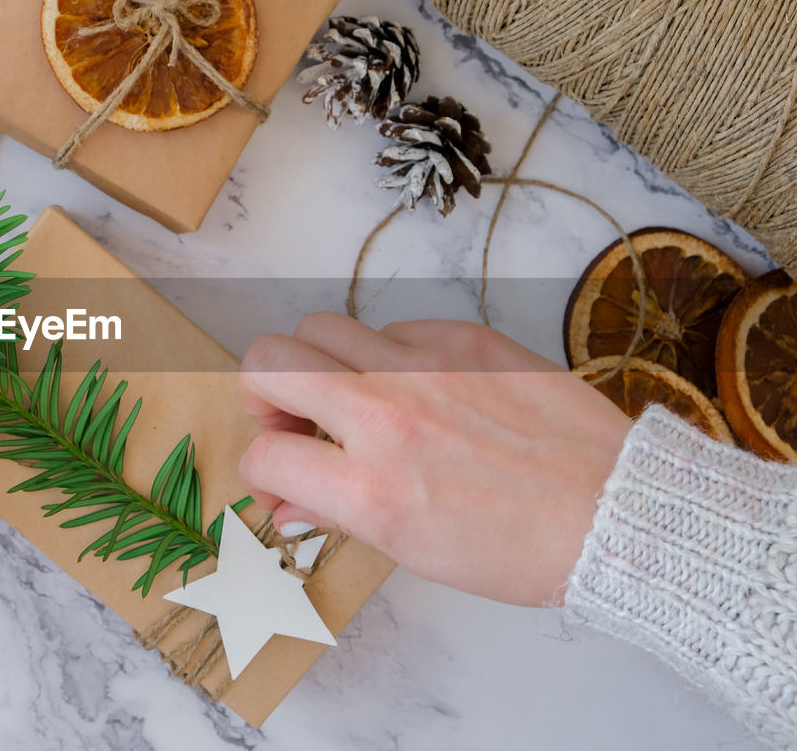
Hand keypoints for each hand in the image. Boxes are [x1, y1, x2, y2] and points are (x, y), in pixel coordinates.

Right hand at [237, 313, 630, 606]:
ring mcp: (425, 366)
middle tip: (293, 418)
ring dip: (319, 362)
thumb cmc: (517, 548)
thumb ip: (336, 514)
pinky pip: (393, 325)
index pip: (264, 456)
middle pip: (269, 360)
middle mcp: (386, 417)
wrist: (613, 511)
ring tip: (350, 394)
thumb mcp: (412, 550)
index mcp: (370, 490)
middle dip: (263, 392)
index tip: (281, 474)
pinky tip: (418, 387)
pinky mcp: (465, 337)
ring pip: (321, 327)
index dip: (261, 471)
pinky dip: (388, 354)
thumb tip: (286, 501)